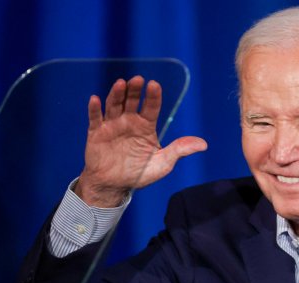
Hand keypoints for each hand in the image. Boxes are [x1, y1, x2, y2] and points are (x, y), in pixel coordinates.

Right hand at [76, 76, 206, 206]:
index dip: (153, 96)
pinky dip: (95, 109)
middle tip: (138, 80)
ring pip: (114, 105)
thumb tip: (204, 144)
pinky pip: (95, 118)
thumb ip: (179, 150)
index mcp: (146, 126)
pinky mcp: (96, 133)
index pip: (151, 107)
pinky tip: (96, 99)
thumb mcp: (163, 163)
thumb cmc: (139, 174)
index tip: (154, 85)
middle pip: (132, 101)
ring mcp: (112, 125)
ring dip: (116, 94)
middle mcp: (129, 122)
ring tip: (121, 84)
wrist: (114, 186)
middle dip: (135, 90)